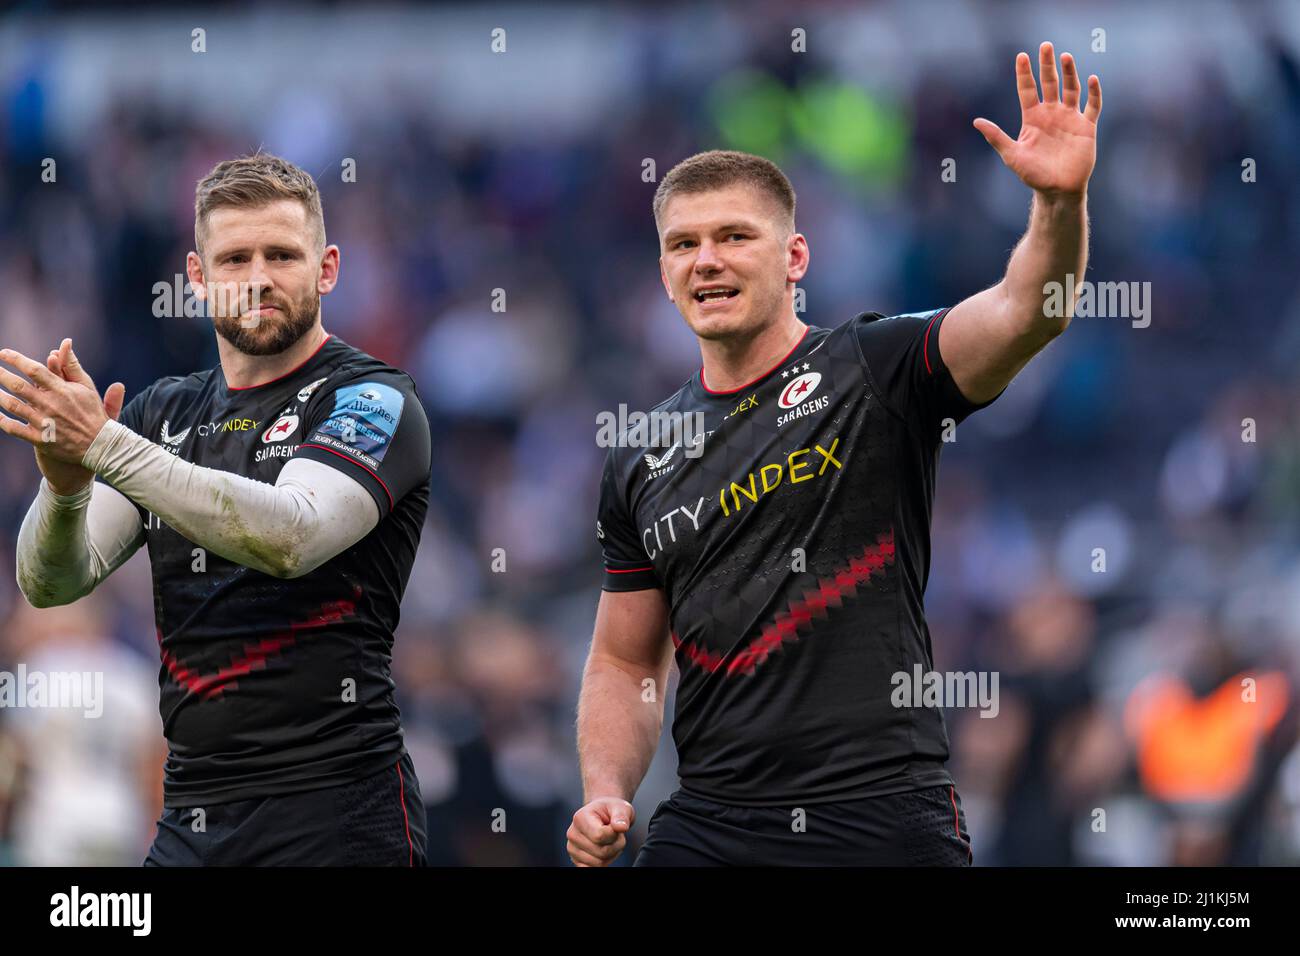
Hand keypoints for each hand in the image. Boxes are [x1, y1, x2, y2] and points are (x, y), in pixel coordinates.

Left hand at [0, 340, 124, 482]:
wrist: (100, 445)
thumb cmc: (93, 413)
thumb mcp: (87, 387)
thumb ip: (72, 365)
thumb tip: (65, 343)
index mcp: (61, 390)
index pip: (34, 370)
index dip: (16, 359)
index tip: (4, 354)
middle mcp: (50, 405)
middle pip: (18, 386)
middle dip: (1, 375)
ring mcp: (43, 422)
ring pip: (12, 406)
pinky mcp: (40, 439)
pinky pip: (14, 429)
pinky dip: (2, 421)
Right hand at [567, 796, 634, 866]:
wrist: (603, 815)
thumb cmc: (611, 810)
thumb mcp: (620, 807)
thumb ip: (621, 816)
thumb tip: (622, 827)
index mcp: (580, 818)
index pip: (599, 836)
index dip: (614, 835)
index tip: (616, 826)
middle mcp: (573, 834)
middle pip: (601, 851)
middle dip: (616, 845)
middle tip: (616, 834)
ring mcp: (572, 848)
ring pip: (599, 863)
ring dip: (612, 854)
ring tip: (610, 840)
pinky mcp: (576, 860)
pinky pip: (594, 869)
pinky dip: (605, 862)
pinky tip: (605, 848)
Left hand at [974, 42, 1100, 200]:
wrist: (1057, 190)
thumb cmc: (1033, 174)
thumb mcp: (1012, 155)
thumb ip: (996, 137)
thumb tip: (976, 121)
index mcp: (1032, 118)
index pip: (1027, 90)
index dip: (1024, 73)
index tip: (1021, 56)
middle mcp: (1051, 114)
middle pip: (1050, 83)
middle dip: (1047, 65)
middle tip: (1045, 46)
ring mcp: (1069, 118)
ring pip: (1071, 89)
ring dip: (1069, 73)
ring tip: (1065, 56)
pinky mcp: (1086, 127)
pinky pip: (1092, 106)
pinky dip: (1094, 93)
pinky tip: (1092, 79)